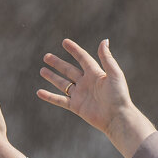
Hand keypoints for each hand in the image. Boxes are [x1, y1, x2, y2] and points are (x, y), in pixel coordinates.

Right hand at [38, 38, 155, 157]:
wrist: (117, 117)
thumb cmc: (119, 95)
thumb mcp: (114, 74)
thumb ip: (107, 58)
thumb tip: (104, 40)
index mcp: (95, 73)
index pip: (82, 58)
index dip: (74, 50)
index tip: (64, 42)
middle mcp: (86, 83)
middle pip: (69, 70)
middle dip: (57, 63)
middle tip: (46, 56)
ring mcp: (80, 95)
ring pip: (63, 84)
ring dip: (52, 77)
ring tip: (42, 70)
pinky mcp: (76, 107)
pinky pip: (60, 100)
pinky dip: (49, 96)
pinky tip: (39, 92)